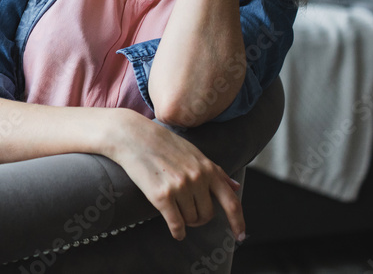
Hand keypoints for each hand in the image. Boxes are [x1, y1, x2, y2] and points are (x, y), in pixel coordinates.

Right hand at [107, 112, 245, 241]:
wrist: (133, 137)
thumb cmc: (163, 144)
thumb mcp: (194, 153)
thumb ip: (216, 171)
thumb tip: (235, 187)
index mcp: (207, 168)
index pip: (231, 202)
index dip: (238, 222)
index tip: (240, 236)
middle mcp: (197, 178)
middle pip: (208, 214)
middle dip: (199, 218)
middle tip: (188, 212)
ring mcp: (180, 187)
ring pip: (191, 219)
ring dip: (185, 220)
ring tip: (175, 209)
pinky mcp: (162, 196)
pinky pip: (176, 224)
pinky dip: (178, 232)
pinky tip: (176, 231)